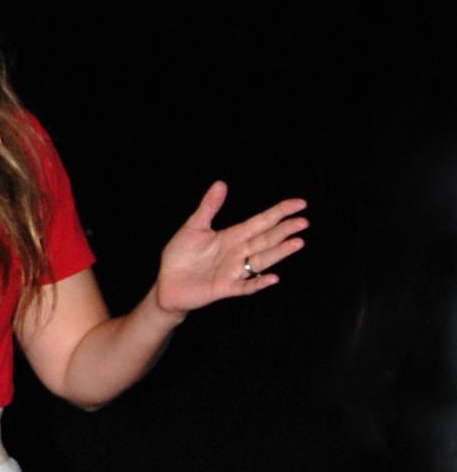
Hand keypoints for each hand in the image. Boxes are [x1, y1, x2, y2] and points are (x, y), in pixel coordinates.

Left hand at [154, 181, 307, 315]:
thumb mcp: (194, 226)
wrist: (166, 282)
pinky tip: (272, 277)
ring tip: (297, 242)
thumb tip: (221, 183)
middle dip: (284, 230)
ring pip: (262, 260)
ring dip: (279, 252)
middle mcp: (238, 252)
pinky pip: (246, 286)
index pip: (261, 222)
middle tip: (303, 222)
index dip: (279, 213)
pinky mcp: (225, 288)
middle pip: (266, 239)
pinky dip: (259, 283)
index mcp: (232, 236)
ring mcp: (234, 271)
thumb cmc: (181, 255)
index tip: (300, 204)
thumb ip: (209, 207)